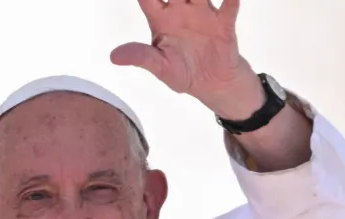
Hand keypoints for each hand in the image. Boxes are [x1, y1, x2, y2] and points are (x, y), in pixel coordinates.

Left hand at [110, 0, 261, 117]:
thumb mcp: (159, 67)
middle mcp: (182, 11)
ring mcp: (203, 15)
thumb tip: (114, 57)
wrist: (212, 84)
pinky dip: (230, 0)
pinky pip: (228, 8)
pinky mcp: (224, 25)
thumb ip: (140, 57)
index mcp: (162, 20)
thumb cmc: (183, 73)